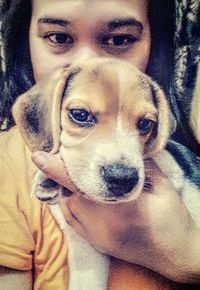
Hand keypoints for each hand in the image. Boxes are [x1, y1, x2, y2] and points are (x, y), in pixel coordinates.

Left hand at [32, 151, 199, 283]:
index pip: (83, 186)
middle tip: (71, 158)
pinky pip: (73, 221)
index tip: (39, 157)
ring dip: (69, 189)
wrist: (175, 254)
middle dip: (66, 176)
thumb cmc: (173, 220)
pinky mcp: (97, 243)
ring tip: (79, 175)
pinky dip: (71, 204)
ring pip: (69, 208)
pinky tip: (81, 195)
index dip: (59, 170)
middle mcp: (104, 225)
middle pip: (71, 195)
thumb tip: (125, 153)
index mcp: (123, 209)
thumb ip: (143, 168)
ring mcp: (98, 237)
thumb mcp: (164, 188)